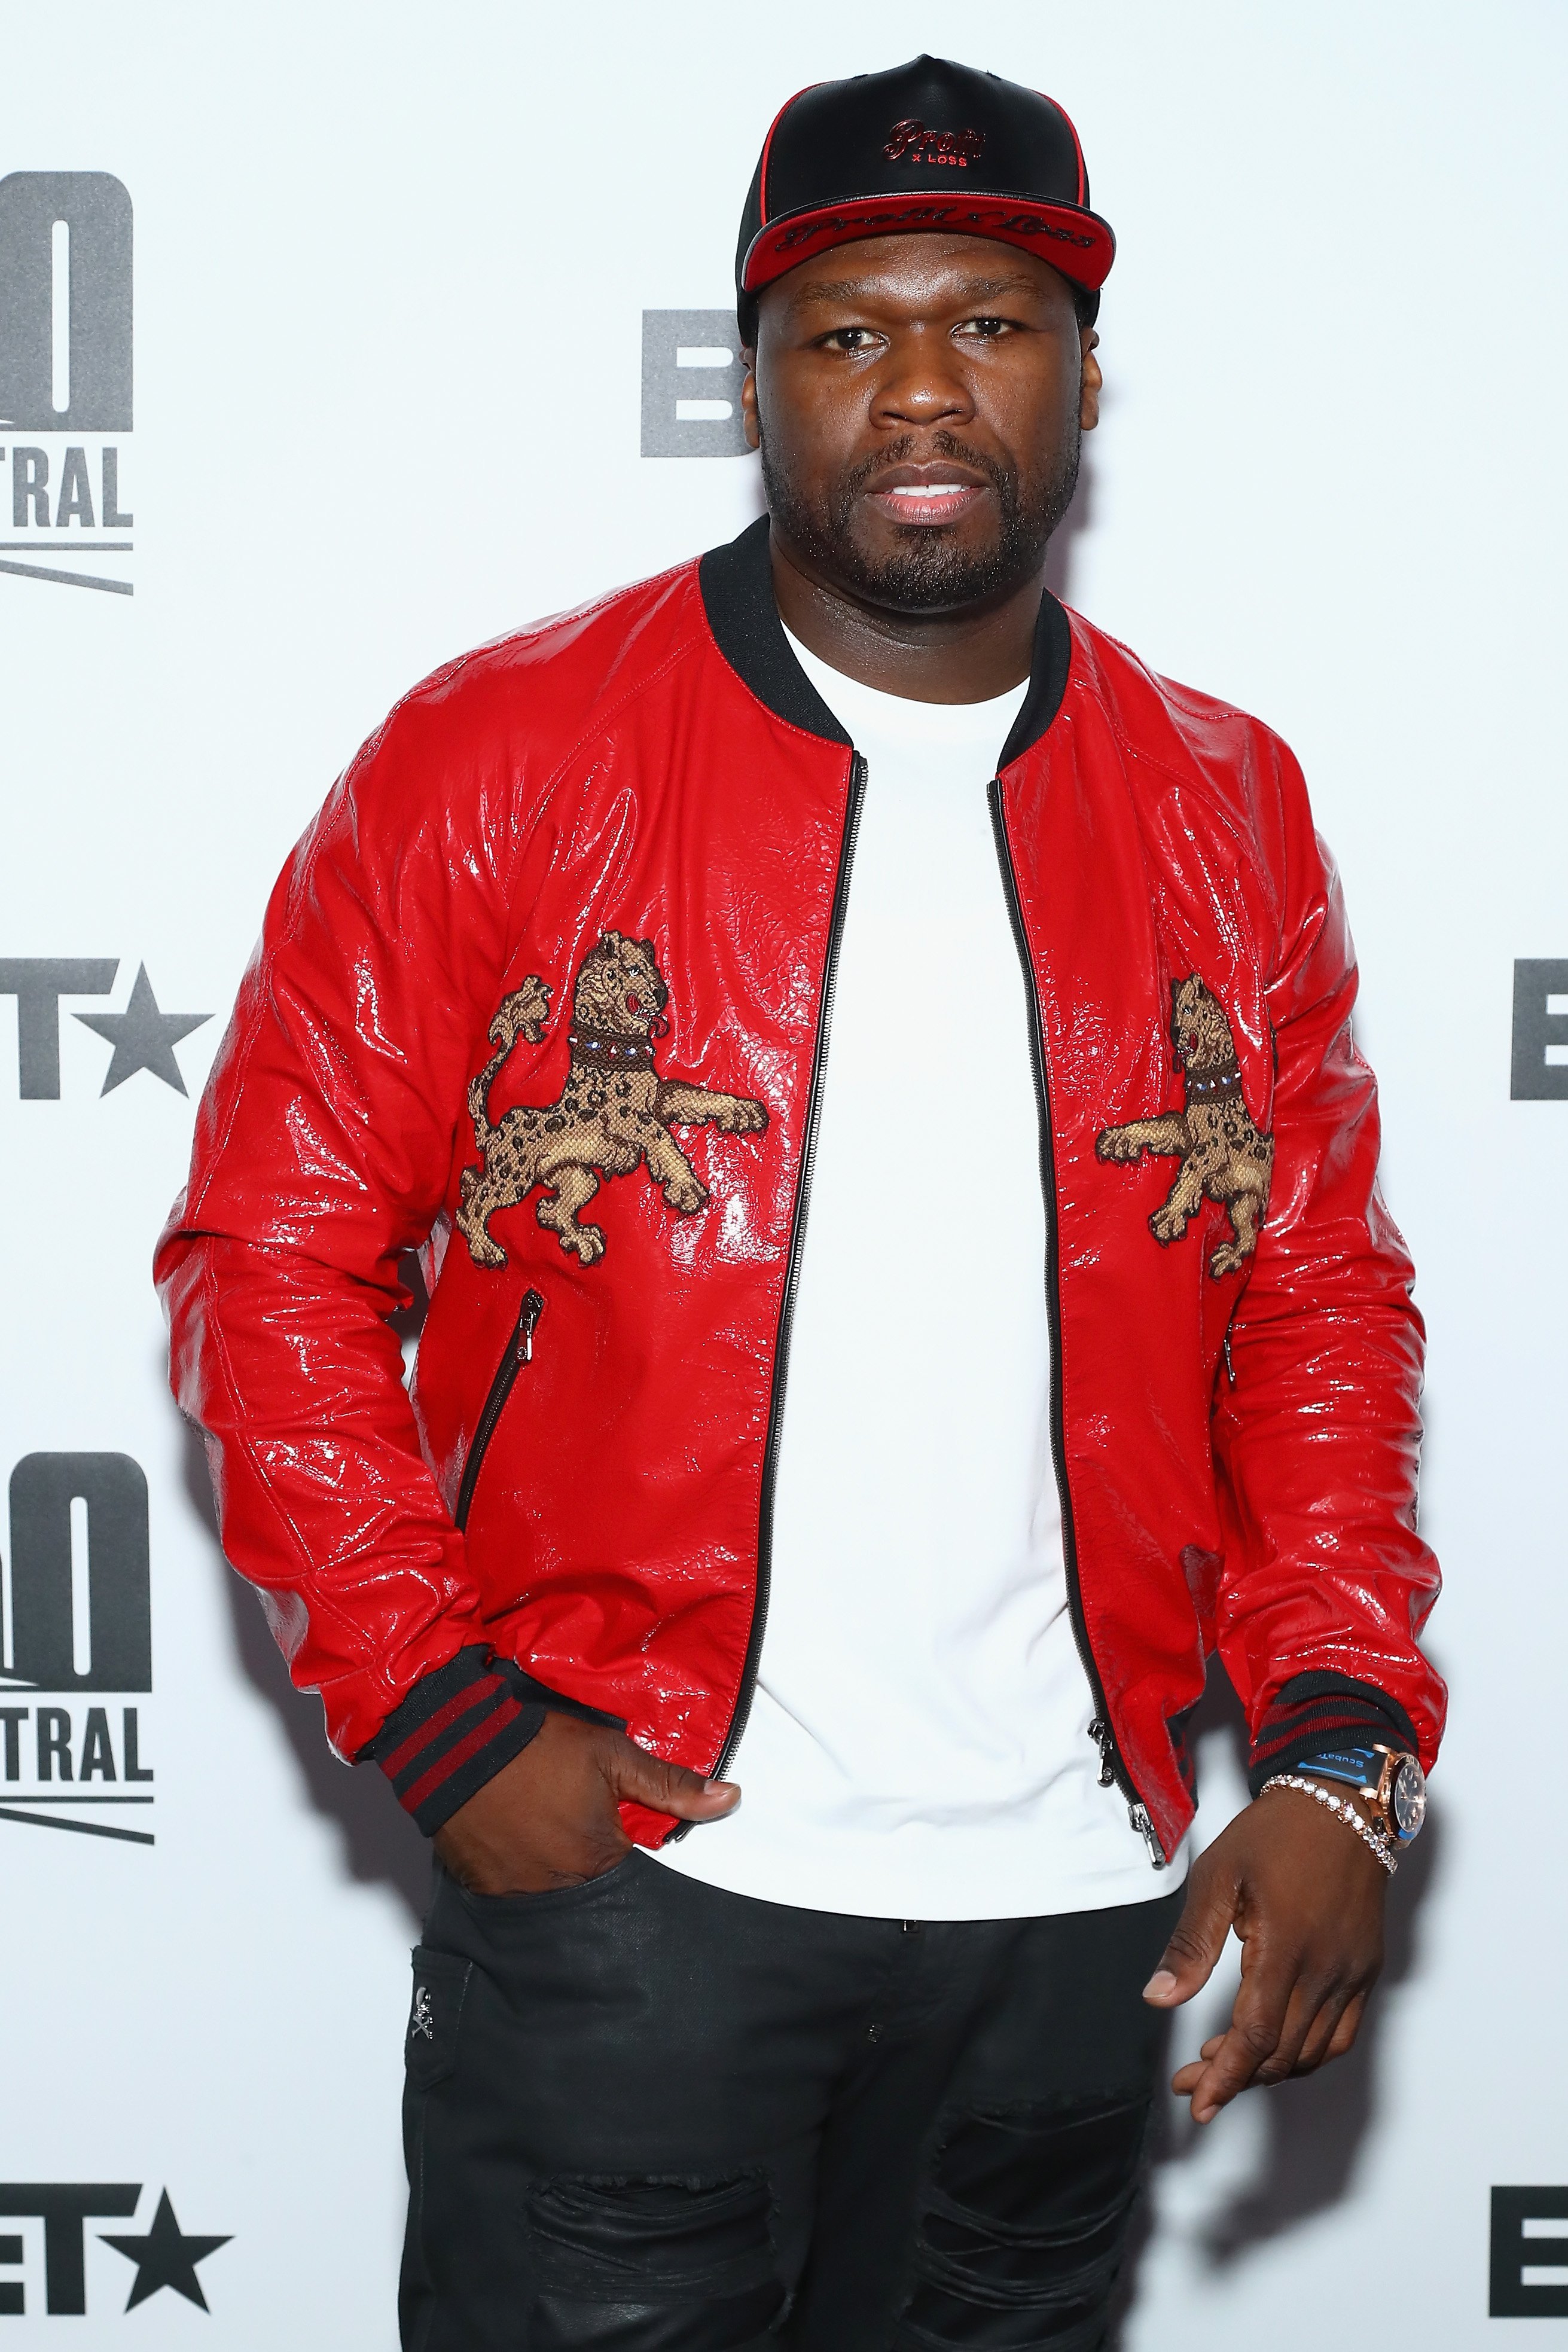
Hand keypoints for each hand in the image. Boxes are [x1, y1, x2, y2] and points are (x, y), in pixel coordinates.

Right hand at [432, 1711, 738, 1894]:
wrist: (457, 1746)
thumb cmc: (537, 1748)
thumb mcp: (611, 1755)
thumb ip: (671, 1783)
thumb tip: (731, 1798)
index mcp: (600, 1859)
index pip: (637, 1875)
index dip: (632, 1852)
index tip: (620, 1831)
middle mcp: (563, 1888)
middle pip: (596, 1891)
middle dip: (596, 1868)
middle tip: (579, 1830)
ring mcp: (520, 1893)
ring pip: (556, 1898)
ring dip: (560, 1875)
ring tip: (548, 1838)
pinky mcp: (485, 1889)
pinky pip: (515, 1896)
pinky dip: (523, 1877)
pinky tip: (521, 1847)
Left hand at [1142, 1785, 1387, 2122]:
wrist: (1343, 1804)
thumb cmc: (1277, 1834)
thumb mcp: (1219, 1876)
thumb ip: (1191, 1943)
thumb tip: (1159, 1998)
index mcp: (1286, 1947)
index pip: (1255, 2035)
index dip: (1225, 2077)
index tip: (1199, 2101)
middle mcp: (1327, 1969)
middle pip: (1281, 2053)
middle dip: (1235, 2077)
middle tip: (1195, 2079)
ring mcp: (1352, 1973)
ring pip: (1312, 2052)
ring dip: (1268, 2068)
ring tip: (1224, 2060)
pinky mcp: (1366, 1970)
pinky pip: (1341, 2035)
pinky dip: (1307, 2053)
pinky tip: (1276, 2044)